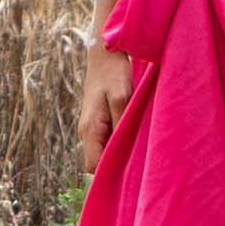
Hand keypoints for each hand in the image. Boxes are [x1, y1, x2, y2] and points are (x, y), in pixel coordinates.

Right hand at [76, 41, 137, 173]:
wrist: (104, 52)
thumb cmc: (114, 73)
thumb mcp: (121, 97)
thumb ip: (120, 124)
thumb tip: (123, 150)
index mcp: (89, 128)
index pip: (93, 165)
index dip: (109, 173)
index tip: (130, 172)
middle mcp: (86, 131)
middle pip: (96, 161)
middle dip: (115, 165)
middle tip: (138, 163)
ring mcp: (91, 126)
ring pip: (101, 151)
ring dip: (117, 152)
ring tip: (138, 149)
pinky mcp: (98, 120)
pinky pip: (105, 140)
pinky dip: (118, 142)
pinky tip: (133, 135)